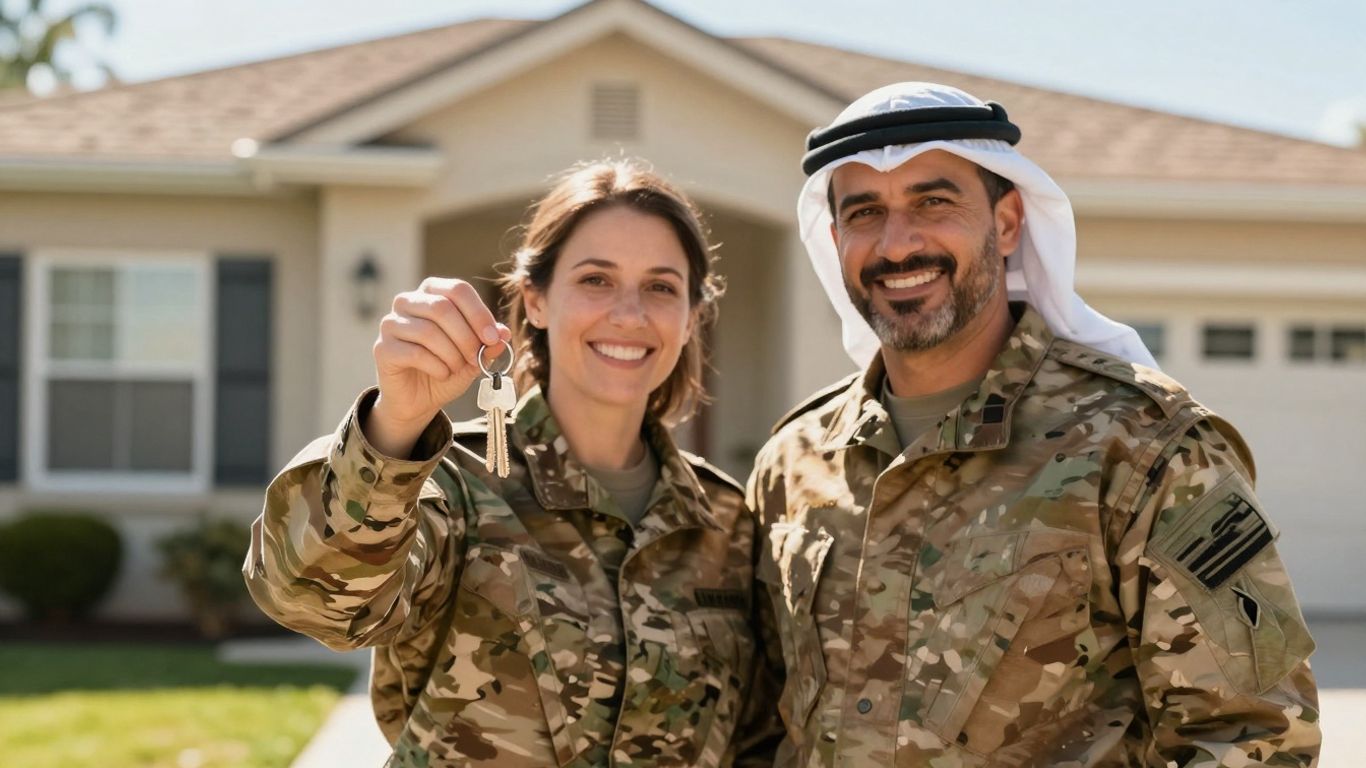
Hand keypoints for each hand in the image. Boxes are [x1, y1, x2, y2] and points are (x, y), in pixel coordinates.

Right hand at [367, 277, 510, 453]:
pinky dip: (436, 366)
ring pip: (428, 331)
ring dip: (452, 355)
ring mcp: (391, 323)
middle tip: (476, 358)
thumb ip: (488, 343)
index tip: (493, 338)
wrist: (419, 399)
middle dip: (466, 337)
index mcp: (432, 293)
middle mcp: (407, 302)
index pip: (458, 290)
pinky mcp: (383, 348)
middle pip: (442, 308)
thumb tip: (503, 333)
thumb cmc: (447, 369)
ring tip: (457, 368)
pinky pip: (415, 353)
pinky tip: (442, 374)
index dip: (479, 313)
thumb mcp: (474, 356)